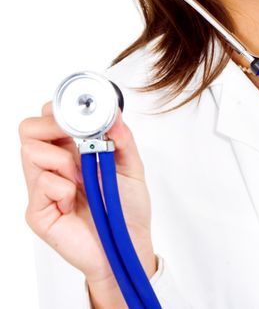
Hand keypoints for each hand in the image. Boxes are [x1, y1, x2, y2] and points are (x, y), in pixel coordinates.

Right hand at [19, 101, 156, 287]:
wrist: (128, 246)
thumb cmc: (126, 209)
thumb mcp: (131, 166)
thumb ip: (123, 138)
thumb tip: (114, 113)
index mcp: (70, 151)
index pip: (47, 120)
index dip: (56, 110)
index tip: (77, 110)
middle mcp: (52, 167)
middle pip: (28, 130)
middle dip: (51, 125)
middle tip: (72, 136)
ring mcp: (42, 189)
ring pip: (30, 151)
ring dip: (61, 158)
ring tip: (80, 177)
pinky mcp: (38, 213)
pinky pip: (42, 184)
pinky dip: (63, 187)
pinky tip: (73, 201)